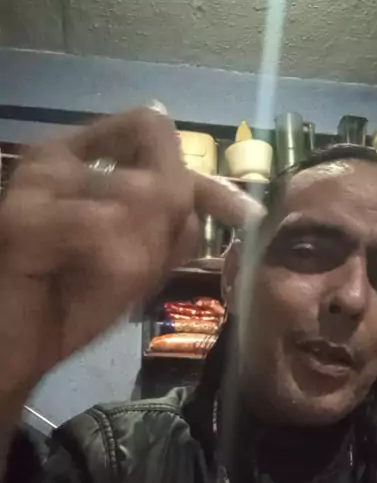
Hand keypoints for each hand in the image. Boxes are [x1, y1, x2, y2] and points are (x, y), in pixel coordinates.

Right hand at [0, 106, 262, 397]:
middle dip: (166, 234)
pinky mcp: (21, 217)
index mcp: (80, 159)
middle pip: (160, 172)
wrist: (7, 348)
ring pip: (140, 197)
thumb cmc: (67, 303)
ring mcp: (37, 182)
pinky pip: (104, 227)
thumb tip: (218, 201)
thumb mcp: (133, 262)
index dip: (208, 181)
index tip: (246, 220)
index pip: (156, 134)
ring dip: (139, 256)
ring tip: (98, 279)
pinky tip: (80, 281)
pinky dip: (109, 266)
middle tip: (133, 271)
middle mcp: (58, 157)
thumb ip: (168, 224)